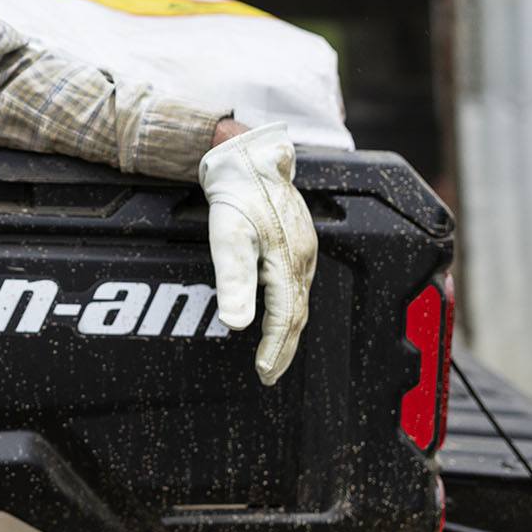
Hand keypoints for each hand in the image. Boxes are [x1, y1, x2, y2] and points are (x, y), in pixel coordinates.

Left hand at [198, 122, 317, 385]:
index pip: (285, 318)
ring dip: (289, 332)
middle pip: (297, 314)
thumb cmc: (237, 193)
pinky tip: (281, 314)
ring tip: (275, 355)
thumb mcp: (227, 237)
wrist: (248, 155)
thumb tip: (236, 324)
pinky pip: (298, 285)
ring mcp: (304, 249)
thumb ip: (234, 280)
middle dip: (285, 349)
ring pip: (300, 301)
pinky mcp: (298, 241)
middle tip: (269, 375)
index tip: (264, 373)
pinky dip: (290, 309)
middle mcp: (303, 258)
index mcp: (289, 262)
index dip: (275, 349)